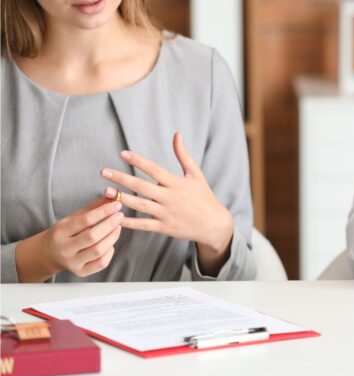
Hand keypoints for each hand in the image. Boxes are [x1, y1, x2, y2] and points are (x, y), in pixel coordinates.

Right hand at [15, 198, 122, 281]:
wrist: (50, 253)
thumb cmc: (66, 232)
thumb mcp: (74, 217)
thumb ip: (93, 207)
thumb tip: (112, 196)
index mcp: (60, 231)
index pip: (85, 220)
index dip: (103, 212)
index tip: (117, 205)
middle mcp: (64, 248)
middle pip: (92, 236)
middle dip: (110, 224)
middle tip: (120, 216)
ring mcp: (72, 262)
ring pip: (98, 250)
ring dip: (112, 237)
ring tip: (118, 227)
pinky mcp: (81, 272)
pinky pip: (101, 263)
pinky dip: (110, 252)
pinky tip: (111, 243)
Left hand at [100, 132, 233, 274]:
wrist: (214, 224)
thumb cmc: (204, 197)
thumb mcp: (196, 174)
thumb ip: (183, 155)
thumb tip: (176, 134)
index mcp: (176, 183)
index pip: (154, 169)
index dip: (138, 161)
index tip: (123, 153)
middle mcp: (170, 198)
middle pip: (142, 187)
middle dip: (122, 178)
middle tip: (104, 172)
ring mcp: (166, 213)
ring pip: (140, 205)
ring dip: (122, 198)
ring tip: (106, 191)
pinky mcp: (165, 227)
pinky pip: (144, 225)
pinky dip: (130, 222)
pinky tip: (116, 217)